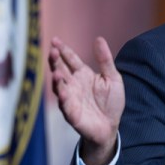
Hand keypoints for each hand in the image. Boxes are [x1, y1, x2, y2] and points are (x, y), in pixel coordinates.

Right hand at [49, 36, 124, 164]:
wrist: (111, 125)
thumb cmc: (111, 101)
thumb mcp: (113, 77)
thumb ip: (105, 59)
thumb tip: (99, 39)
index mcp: (83, 74)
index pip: (70, 59)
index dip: (62, 50)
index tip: (55, 40)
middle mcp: (73, 84)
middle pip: (60, 69)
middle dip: (55, 61)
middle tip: (52, 51)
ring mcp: (70, 98)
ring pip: (58, 87)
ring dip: (56, 80)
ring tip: (56, 72)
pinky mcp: (71, 113)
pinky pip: (65, 105)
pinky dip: (63, 99)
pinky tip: (62, 93)